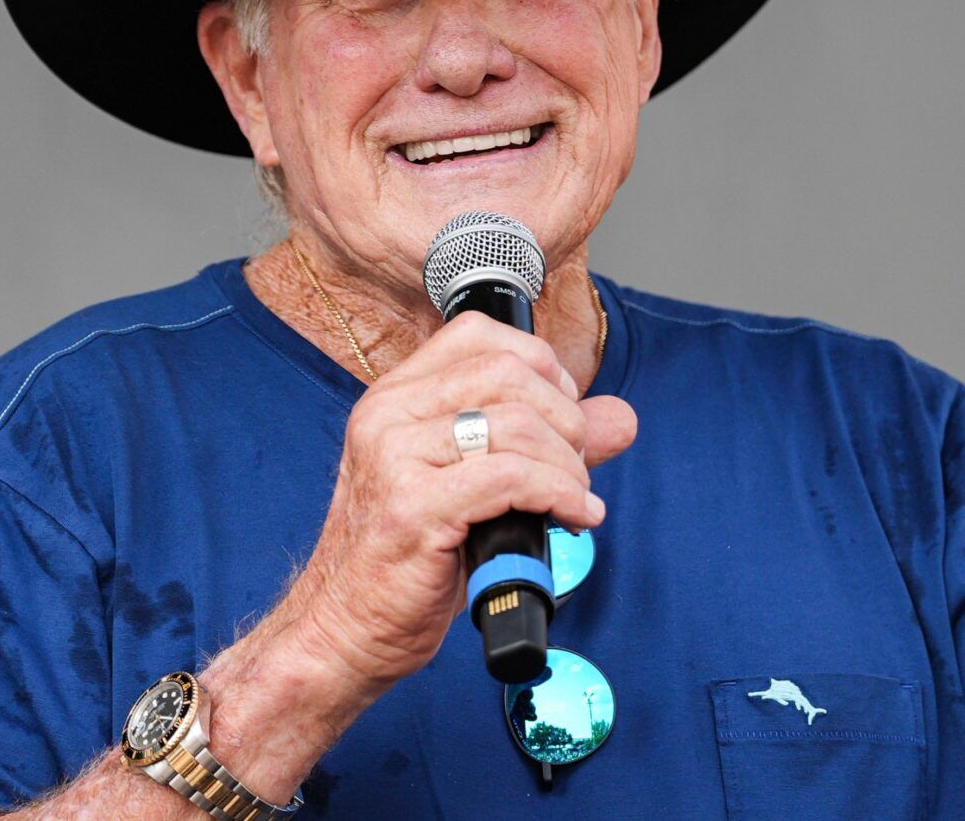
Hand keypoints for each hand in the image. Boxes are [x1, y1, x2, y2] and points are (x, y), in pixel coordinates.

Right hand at [275, 314, 636, 694]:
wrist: (344, 630)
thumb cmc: (408, 561)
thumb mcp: (477, 487)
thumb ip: (546, 443)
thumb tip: (620, 417)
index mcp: (395, 397)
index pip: (479, 334)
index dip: (541, 365)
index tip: (564, 414)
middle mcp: (387, 414)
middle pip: (509, 372)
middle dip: (565, 418)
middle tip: (576, 466)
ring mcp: (394, 457)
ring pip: (515, 424)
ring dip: (568, 464)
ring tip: (575, 499)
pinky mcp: (412, 508)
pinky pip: (511, 478)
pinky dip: (560, 494)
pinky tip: (573, 516)